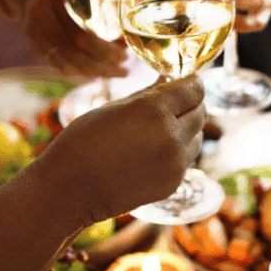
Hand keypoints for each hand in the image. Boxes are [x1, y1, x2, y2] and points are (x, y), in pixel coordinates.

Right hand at [0, 0, 128, 77]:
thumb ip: (104, 1)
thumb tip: (126, 33)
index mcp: (51, 1)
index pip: (78, 35)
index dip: (102, 49)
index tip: (123, 53)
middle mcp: (37, 21)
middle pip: (71, 53)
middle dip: (101, 65)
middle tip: (124, 69)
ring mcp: (33, 36)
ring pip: (65, 64)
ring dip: (93, 72)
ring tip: (118, 72)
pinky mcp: (35, 46)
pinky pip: (59, 65)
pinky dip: (81, 71)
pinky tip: (100, 71)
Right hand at [34, 75, 205, 230]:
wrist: (70, 190)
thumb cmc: (83, 142)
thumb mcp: (114, 108)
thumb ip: (147, 94)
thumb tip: (167, 82)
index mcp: (155, 111)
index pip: (194, 90)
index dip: (193, 82)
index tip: (188, 81)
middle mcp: (171, 137)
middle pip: (200, 112)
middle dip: (191, 104)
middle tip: (177, 102)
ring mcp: (175, 163)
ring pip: (197, 137)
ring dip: (186, 128)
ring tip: (162, 128)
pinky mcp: (173, 183)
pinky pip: (185, 159)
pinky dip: (177, 151)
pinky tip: (154, 151)